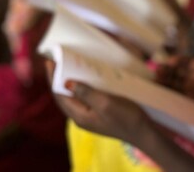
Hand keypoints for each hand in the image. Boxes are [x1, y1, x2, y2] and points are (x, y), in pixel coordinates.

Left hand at [45, 61, 193, 171]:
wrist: (143, 132)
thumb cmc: (125, 118)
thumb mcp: (105, 103)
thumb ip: (85, 93)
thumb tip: (66, 82)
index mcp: (79, 116)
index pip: (59, 95)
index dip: (53, 78)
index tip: (50, 62)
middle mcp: (81, 117)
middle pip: (64, 96)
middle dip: (59, 78)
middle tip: (57, 61)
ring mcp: (90, 116)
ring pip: (74, 96)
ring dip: (70, 81)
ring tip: (69, 66)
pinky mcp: (99, 113)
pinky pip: (85, 97)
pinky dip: (82, 86)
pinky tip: (86, 78)